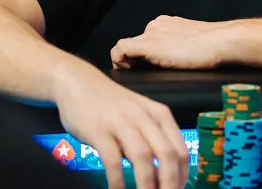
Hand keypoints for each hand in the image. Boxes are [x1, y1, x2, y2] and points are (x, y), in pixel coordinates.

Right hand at [54, 68, 188, 188]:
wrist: (79, 83)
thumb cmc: (111, 104)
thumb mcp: (140, 115)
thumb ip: (152, 140)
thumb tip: (163, 175)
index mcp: (159, 114)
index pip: (180, 150)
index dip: (182, 175)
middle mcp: (144, 117)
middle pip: (167, 155)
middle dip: (170, 183)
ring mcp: (121, 123)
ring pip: (143, 158)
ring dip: (147, 185)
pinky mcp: (99, 131)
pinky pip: (113, 161)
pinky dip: (118, 181)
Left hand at [111, 15, 234, 69]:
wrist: (221, 41)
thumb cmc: (215, 46)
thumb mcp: (195, 43)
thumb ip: (182, 47)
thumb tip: (181, 61)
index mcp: (168, 24)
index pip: (147, 38)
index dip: (142, 55)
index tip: (144, 67)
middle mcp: (157, 25)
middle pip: (136, 43)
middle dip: (134, 59)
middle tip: (137, 74)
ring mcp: (152, 33)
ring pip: (127, 46)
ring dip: (126, 61)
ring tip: (132, 74)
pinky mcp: (149, 44)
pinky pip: (121, 50)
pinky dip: (118, 61)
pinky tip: (125, 72)